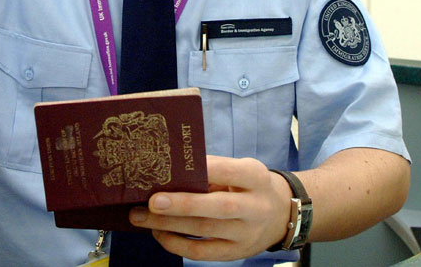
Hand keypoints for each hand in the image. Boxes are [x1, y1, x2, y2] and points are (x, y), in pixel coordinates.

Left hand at [129, 155, 292, 260]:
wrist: (281, 215)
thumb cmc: (251, 187)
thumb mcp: (242, 171)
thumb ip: (214, 171)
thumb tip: (170, 173)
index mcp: (256, 178)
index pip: (228, 171)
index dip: (202, 170)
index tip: (172, 167)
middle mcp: (255, 207)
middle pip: (217, 207)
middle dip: (182, 204)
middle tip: (152, 201)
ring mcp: (246, 233)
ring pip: (204, 230)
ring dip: (168, 225)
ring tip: (140, 217)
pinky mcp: (236, 253)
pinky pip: (202, 252)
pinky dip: (176, 244)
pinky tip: (158, 233)